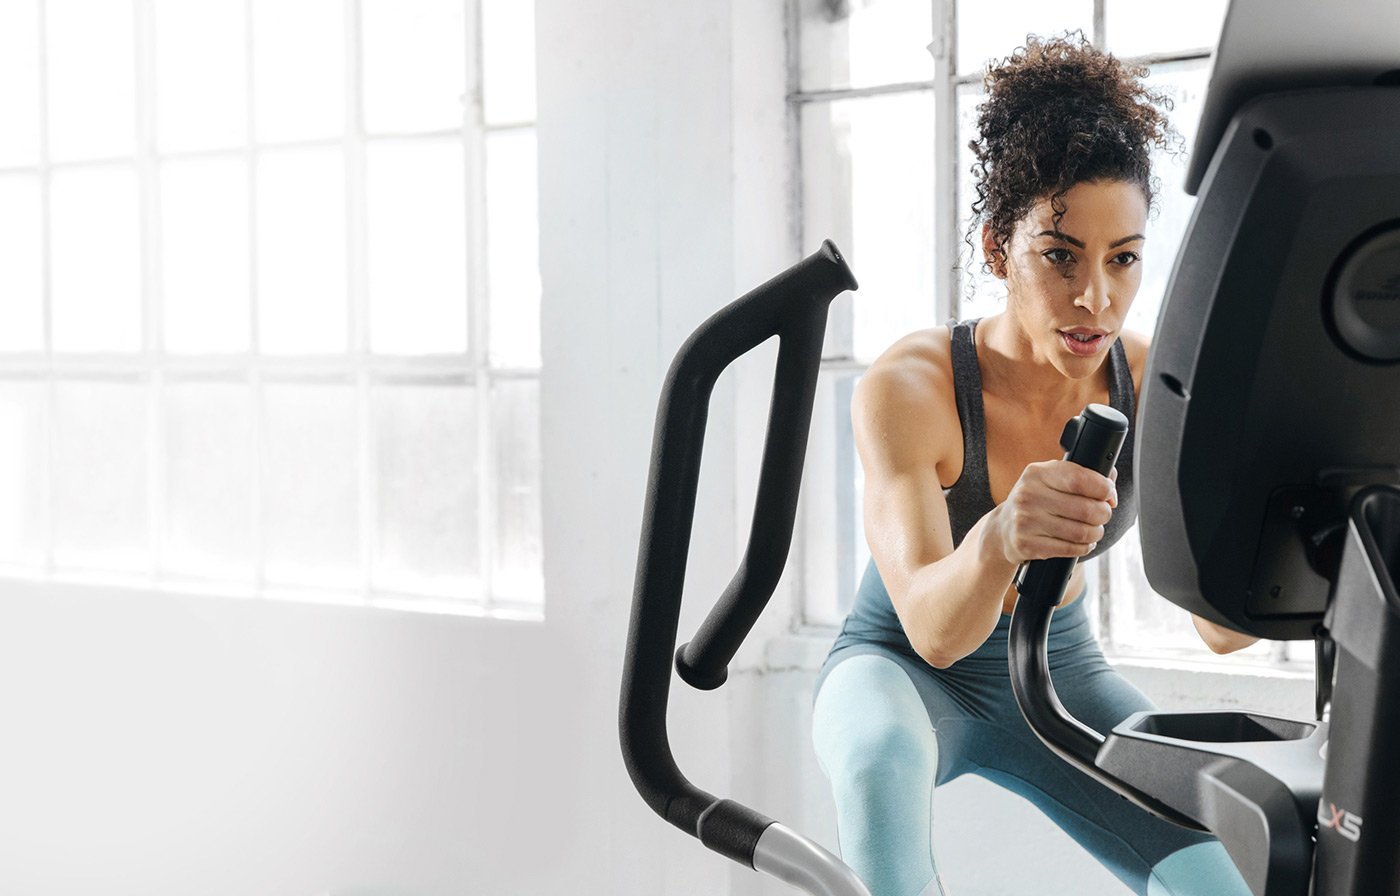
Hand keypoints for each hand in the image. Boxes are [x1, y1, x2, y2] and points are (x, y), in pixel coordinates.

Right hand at [993, 459, 1117, 565]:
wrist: (1002, 529)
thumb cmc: (1036, 501)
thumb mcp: (1050, 480)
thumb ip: (1081, 475)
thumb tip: (1110, 482)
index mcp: (1036, 473)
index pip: (1080, 479)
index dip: (1103, 488)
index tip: (1109, 495)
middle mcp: (1028, 495)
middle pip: (1086, 508)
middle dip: (1103, 514)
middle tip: (1102, 515)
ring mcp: (1025, 521)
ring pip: (1081, 532)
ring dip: (1096, 533)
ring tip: (1093, 530)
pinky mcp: (1027, 545)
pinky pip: (1070, 549)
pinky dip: (1083, 547)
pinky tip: (1081, 543)